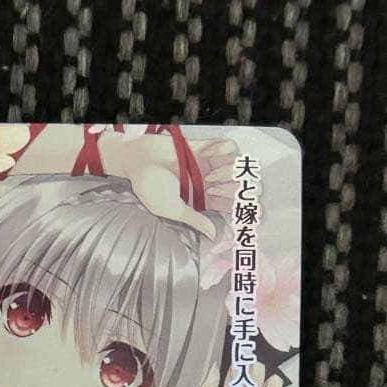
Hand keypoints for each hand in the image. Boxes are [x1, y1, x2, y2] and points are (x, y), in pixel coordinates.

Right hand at [101, 133, 239, 239]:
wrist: (139, 160)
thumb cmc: (150, 187)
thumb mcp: (171, 209)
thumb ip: (194, 220)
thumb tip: (212, 235)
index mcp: (204, 200)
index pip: (232, 205)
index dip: (246, 208)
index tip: (254, 212)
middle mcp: (210, 182)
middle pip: (241, 184)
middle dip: (236, 189)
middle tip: (217, 190)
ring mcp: (209, 163)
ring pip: (238, 164)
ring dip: (228, 170)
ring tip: (209, 174)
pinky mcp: (206, 146)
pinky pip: (228, 145)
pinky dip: (223, 149)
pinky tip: (207, 155)